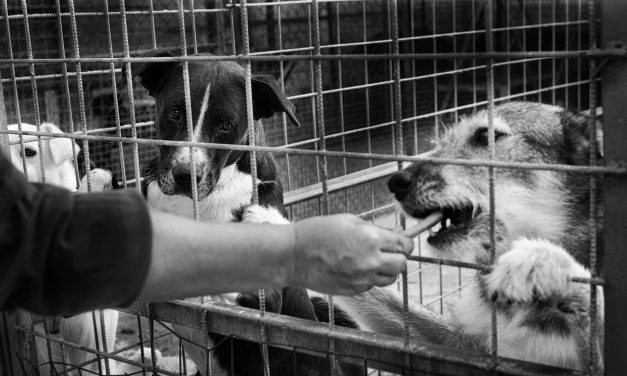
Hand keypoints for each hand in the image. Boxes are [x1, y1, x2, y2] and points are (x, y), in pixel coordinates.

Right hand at [290, 214, 413, 294]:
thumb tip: (390, 235)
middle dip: (398, 257)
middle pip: (402, 265)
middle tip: (387, 251)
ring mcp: (362, 278)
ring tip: (371, 261)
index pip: (405, 246)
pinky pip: (371, 285)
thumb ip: (372, 229)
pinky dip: (369, 278)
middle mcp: (371, 261)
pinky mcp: (353, 290)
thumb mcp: (348, 220)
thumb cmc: (316, 233)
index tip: (401, 242)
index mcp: (371, 239)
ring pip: (390, 279)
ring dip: (386, 270)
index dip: (405, 243)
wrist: (293, 256)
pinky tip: (354, 268)